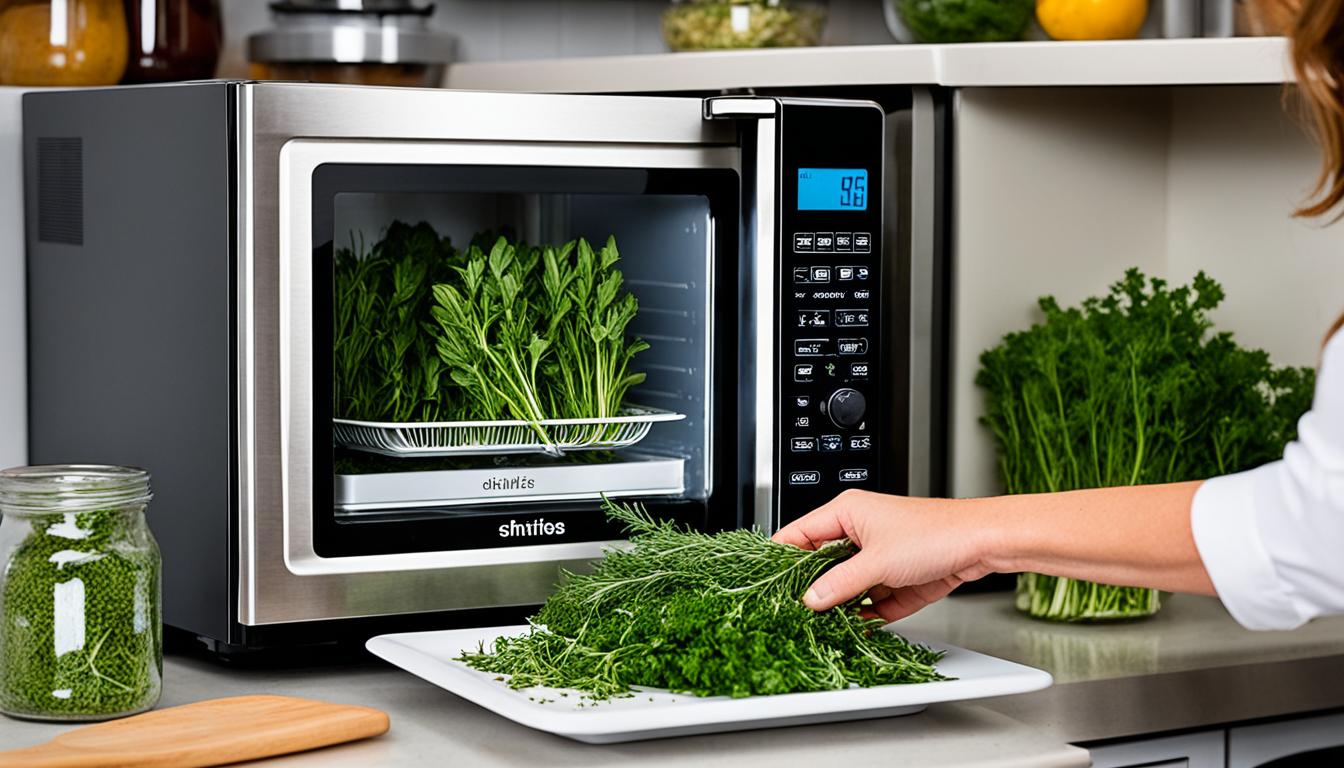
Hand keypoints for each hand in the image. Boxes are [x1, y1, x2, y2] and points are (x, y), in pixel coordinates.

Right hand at [772, 489, 994, 621]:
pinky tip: (856, 626)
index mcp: (847, 512)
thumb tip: (811, 599)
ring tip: (824, 623)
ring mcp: (879, 556)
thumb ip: (839, 583)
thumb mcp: (876, 562)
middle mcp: (860, 531)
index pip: (800, 534)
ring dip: (840, 603)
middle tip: (796, 610)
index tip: (768, 582)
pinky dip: (865, 613)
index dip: (782, 557)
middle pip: (822, 563)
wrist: (983, 543)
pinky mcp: (897, 578)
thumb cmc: (936, 532)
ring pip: (847, 584)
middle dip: (813, 587)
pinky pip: (872, 599)